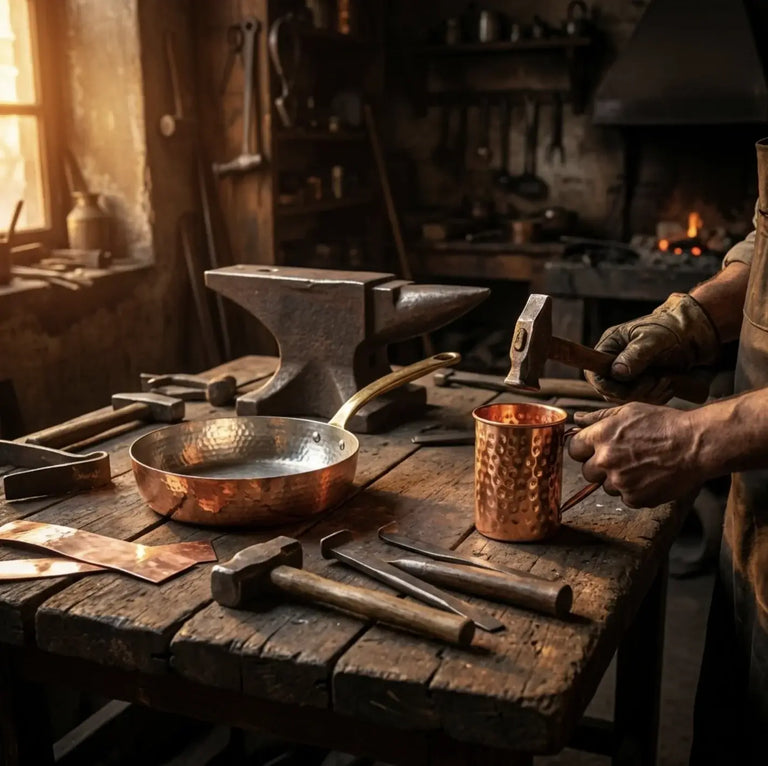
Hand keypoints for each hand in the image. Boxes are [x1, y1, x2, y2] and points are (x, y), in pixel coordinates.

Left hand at [567, 404, 703, 507]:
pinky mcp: (636, 498)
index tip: (593, 449)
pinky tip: (650, 477)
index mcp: (601, 436)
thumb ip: (599, 417)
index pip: (573, 448)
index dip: (583, 449)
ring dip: (618, 479)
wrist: (696, 445)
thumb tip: (576, 419)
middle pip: (587, 471)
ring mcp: (620, 482)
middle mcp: (606, 461)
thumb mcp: (629, 410)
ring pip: (606, 486)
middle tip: (621, 458)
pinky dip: (635, 491)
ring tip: (641, 465)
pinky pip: (625, 498)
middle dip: (599, 466)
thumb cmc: (664, 423)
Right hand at [587, 293, 719, 403]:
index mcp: (610, 346)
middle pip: (610, 391)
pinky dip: (656, 397)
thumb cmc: (673, 329)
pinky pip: (642, 400)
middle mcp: (614, 362)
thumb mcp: (654, 339)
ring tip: (666, 381)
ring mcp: (628, 374)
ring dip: (648, 395)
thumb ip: (635, 355)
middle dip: (632, 392)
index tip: (628, 389)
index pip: (594, 375)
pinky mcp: (642, 383)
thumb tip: (616, 372)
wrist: (696, 334)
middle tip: (654, 381)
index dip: (608, 387)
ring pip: (626, 398)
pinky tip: (669, 385)